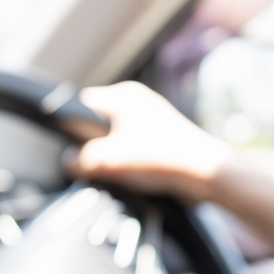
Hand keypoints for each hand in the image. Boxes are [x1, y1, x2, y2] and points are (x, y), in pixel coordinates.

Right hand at [67, 81, 231, 201]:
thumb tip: (70, 163)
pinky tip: (137, 177)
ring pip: (118, 139)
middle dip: (96, 148)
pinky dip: (133, 164)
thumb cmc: (161, 159)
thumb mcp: (108, 161)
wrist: (204, 175)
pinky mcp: (164, 138)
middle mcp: (139, 101)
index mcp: (123, 95)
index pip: (82, 105)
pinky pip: (136, 149)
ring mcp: (153, 119)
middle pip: (99, 125)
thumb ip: (80, 160)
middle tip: (99, 166)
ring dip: (116, 158)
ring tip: (122, 173)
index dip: (73, 129)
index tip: (73, 149)